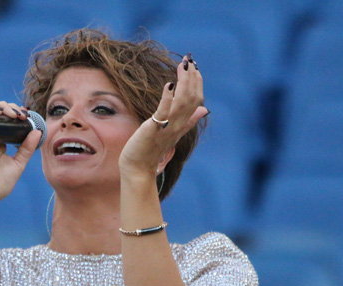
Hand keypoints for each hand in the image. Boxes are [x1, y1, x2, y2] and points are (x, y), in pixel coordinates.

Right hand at [0, 101, 42, 205]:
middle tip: (23, 115)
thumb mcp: (18, 164)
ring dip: (2, 107)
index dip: (17, 114)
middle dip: (12, 108)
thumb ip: (27, 148)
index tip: (28, 116)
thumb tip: (37, 132)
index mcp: (0, 142)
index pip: (8, 121)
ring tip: (14, 114)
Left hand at [118, 54, 207, 179]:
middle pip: (192, 98)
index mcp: (183, 124)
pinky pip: (164, 112)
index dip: (197, 82)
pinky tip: (169, 85)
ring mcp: (167, 127)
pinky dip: (168, 98)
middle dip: (192, 78)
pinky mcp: (154, 129)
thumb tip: (204, 109)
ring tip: (183, 67)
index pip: (197, 100)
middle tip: (189, 60)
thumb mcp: (173, 133)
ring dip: (184, 83)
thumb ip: (189, 120)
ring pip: (182, 102)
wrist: (138, 167)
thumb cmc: (152, 150)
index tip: (194, 67)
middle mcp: (178, 125)